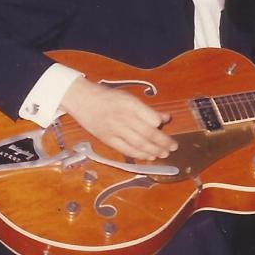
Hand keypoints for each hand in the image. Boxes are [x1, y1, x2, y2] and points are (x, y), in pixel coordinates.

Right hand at [59, 77, 177, 159]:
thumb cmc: (108, 97)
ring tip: (164, 154)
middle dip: (162, 142)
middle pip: (147, 133)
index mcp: (129, 104)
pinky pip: (126, 150)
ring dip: (154, 151)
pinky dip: (139, 155)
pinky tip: (149, 157)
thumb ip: (147, 110)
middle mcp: (123, 117)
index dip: (159, 124)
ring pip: (138, 144)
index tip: (164, 126)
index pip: (150, 117)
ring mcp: (114, 130)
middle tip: (173, 147)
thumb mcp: (128, 97)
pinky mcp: (108, 140)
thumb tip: (166, 118)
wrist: (82, 100)